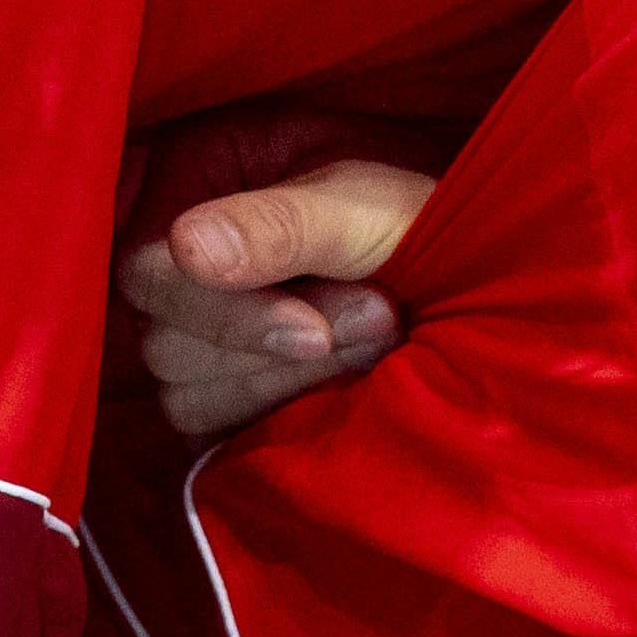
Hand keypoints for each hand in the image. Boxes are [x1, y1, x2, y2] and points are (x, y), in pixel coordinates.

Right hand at [123, 156, 441, 441]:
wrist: (486, 269)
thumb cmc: (426, 212)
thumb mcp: (364, 205)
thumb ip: (281, 226)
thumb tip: (187, 247)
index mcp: (199, 200)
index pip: (151, 276)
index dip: (225, 315)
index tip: (316, 331)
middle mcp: (189, 275)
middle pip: (167, 347)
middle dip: (274, 349)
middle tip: (378, 320)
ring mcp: (210, 342)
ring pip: (190, 398)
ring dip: (286, 385)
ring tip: (377, 343)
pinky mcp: (236, 398)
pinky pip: (216, 437)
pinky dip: (281, 419)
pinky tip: (347, 391)